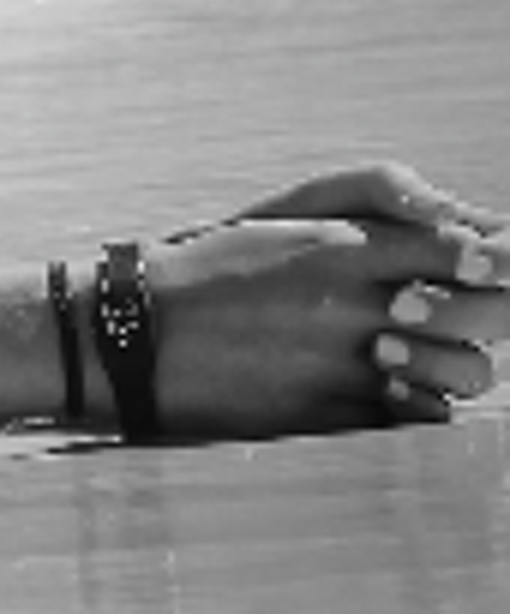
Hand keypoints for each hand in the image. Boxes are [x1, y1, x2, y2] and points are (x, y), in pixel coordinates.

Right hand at [145, 167, 509, 438]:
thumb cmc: (213, 265)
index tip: (492, 261)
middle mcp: (353, 307)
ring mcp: (351, 368)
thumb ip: (371, 196)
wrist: (139, 337)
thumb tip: (457, 217)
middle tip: (482, 303)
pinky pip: (426, 414)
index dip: (496, 258)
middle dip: (496, 307)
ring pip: (466, 374)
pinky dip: (422, 399)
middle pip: (484, 315)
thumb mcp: (280, 213)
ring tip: (424, 346)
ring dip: (458, 359)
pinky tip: (388, 380)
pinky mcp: (341, 417)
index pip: (464, 252)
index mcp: (339, 248)